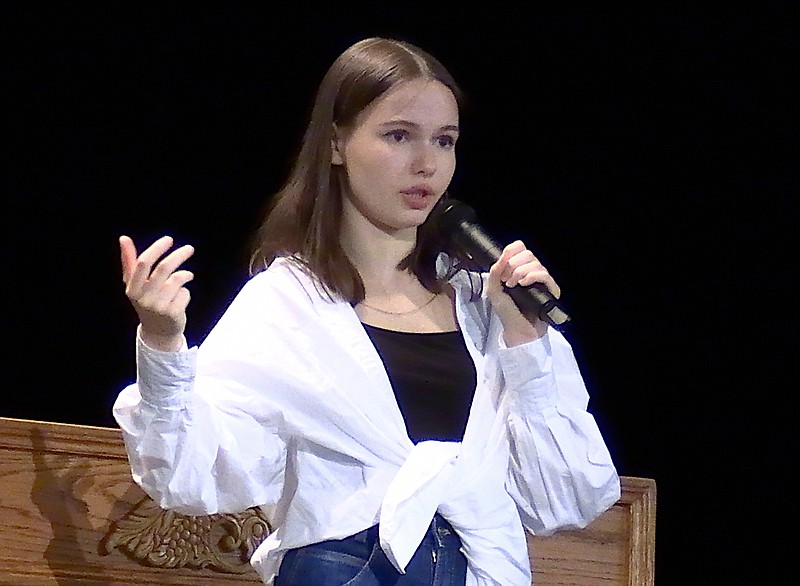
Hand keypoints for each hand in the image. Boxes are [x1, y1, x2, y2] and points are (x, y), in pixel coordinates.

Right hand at [120, 235, 194, 350]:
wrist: (158, 332)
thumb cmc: (148, 302)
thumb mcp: (135, 285)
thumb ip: (130, 262)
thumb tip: (124, 238)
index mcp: (132, 288)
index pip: (143, 263)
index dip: (157, 249)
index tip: (168, 240)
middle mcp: (143, 298)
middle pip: (164, 268)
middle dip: (179, 255)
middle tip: (189, 249)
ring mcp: (158, 306)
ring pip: (177, 280)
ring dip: (185, 275)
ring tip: (187, 276)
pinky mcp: (172, 313)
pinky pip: (185, 293)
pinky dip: (186, 292)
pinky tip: (181, 298)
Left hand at [486, 240, 560, 345]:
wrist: (517, 330)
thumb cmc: (507, 313)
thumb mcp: (493, 290)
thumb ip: (495, 271)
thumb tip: (503, 255)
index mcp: (518, 269)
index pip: (520, 248)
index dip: (511, 252)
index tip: (503, 266)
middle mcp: (531, 272)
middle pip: (527, 253)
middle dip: (513, 265)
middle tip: (507, 280)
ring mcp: (541, 281)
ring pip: (535, 263)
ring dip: (520, 272)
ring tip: (513, 285)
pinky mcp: (550, 289)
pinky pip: (544, 274)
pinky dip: (532, 276)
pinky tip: (524, 284)